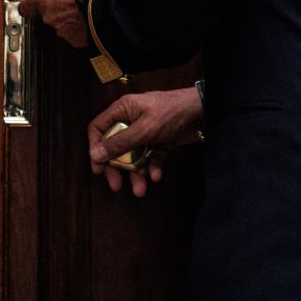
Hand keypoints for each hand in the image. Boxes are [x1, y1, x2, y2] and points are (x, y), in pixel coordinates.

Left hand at [16, 0, 106, 49]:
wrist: (110, 1)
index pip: (24, 5)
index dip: (30, 2)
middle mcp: (47, 15)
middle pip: (44, 14)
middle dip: (54, 7)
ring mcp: (61, 29)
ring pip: (59, 24)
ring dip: (68, 16)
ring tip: (83, 5)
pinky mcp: (75, 40)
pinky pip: (73, 33)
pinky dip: (79, 26)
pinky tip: (89, 16)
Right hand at [87, 88, 203, 197]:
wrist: (205, 111)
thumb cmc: (172, 113)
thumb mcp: (144, 129)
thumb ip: (120, 142)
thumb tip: (95, 154)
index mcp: (123, 111)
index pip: (99, 128)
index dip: (95, 147)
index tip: (98, 168)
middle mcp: (132, 121)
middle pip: (116, 147)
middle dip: (117, 167)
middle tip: (116, 186)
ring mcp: (147, 132)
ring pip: (135, 156)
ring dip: (137, 173)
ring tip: (141, 190)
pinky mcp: (161, 141)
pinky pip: (152, 157)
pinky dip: (153, 167)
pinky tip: (157, 175)